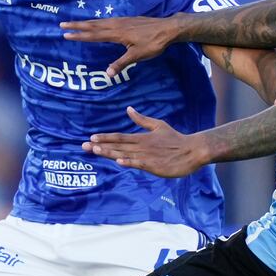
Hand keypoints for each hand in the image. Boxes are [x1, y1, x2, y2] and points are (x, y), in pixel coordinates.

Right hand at [61, 15, 176, 76]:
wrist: (168, 28)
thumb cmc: (153, 43)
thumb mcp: (137, 55)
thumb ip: (121, 63)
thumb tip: (107, 74)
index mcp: (116, 34)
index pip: (94, 35)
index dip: (79, 35)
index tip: (66, 34)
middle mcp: (116, 25)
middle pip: (93, 25)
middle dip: (77, 25)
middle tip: (62, 24)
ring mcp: (122, 21)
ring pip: (100, 21)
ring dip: (86, 22)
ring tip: (75, 22)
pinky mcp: (128, 20)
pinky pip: (108, 20)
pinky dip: (98, 21)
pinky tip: (98, 22)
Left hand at [82, 107, 207, 177]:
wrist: (192, 151)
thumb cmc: (175, 139)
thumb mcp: (158, 125)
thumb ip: (142, 119)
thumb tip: (129, 109)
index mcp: (142, 137)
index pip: (119, 137)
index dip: (105, 138)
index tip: (91, 138)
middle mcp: (141, 146)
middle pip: (117, 146)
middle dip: (100, 146)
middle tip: (83, 146)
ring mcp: (147, 156)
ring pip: (124, 154)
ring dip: (109, 153)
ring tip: (95, 151)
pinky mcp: (154, 166)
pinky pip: (139, 164)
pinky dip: (129, 162)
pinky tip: (119, 162)